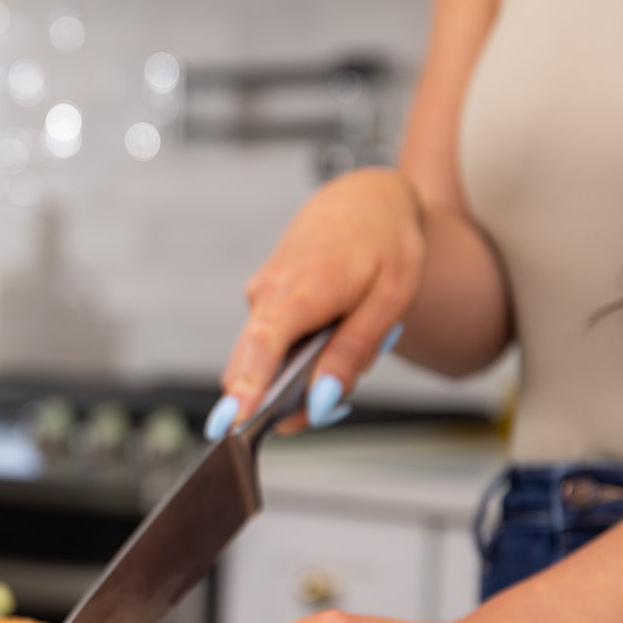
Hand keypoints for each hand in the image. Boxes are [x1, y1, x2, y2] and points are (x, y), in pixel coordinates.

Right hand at [205, 167, 424, 436]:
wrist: (363, 199)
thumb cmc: (385, 243)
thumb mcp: (390, 300)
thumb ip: (351, 354)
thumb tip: (320, 402)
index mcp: (300, 288)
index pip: (262, 346)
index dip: (246, 389)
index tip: (231, 423)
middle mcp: (266, 293)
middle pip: (250, 369)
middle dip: (283, 402)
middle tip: (333, 404)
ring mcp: (258, 298)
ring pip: (264, 363)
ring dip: (301, 376)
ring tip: (351, 342)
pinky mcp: (261, 304)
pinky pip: (270, 348)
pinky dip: (298, 358)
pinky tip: (335, 334)